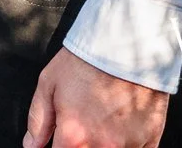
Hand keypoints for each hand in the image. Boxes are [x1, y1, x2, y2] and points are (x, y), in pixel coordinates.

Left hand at [23, 48, 167, 147]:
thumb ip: (38, 121)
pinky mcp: (150, 140)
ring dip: (104, 145)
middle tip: (83, 124)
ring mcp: (129, 145)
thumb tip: (31, 145)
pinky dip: (127, 145)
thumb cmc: (88, 61)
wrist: (127, 44)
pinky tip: (121, 129)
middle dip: (81, 144)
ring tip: (102, 122)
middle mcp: (102, 146)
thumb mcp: (49, 84)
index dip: (59, 146)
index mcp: (74, 135)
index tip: (62, 138)